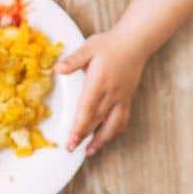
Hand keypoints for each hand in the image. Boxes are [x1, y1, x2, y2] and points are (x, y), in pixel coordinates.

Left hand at [56, 30, 146, 156]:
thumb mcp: (89, 47)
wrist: (135, 42)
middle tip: (71, 149)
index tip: (71, 140)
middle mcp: (111, 93)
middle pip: (97, 120)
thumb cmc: (109, 44)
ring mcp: (121, 97)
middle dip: (84, 136)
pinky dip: (114, 131)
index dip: (79, 127)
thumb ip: (73, 60)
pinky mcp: (127, 98)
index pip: (87, 109)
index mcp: (99, 81)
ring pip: (112, 124)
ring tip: (90, 151)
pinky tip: (107, 137)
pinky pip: (122, 119)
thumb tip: (57, 69)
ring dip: (101, 140)